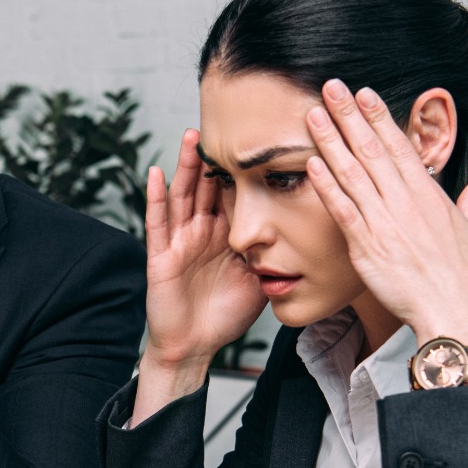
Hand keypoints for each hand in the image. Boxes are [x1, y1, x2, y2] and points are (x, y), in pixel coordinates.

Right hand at [131, 129, 265, 424]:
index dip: (245, 168)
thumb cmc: (224, 314)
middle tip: (226, 121)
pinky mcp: (162, 256)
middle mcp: (202, 231)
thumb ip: (276, 254)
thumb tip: (312, 238)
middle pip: (209, 186)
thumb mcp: (259, 278)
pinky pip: (158, 222)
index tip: (261, 138)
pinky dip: (155, 197)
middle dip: (215, 155)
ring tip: (192, 136)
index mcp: (226, 235)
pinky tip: (156, 173)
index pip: (236, 193)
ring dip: (186, 165)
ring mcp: (181, 241)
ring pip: (184, 195)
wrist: (195, 346)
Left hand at [305, 80, 467, 353]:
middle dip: (350, 115)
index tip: (364, 93)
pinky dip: (326, 185)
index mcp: (430, 196)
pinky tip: (310, 163)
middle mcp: (406, 202)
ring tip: (314, 113)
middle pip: (372, 149)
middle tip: (330, 85)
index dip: (380, 117)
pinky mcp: (368, 247)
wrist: (459, 315)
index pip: (400, 146)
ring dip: (331, 141)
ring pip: (352, 173)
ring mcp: (385, 222)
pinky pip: (342, 210)